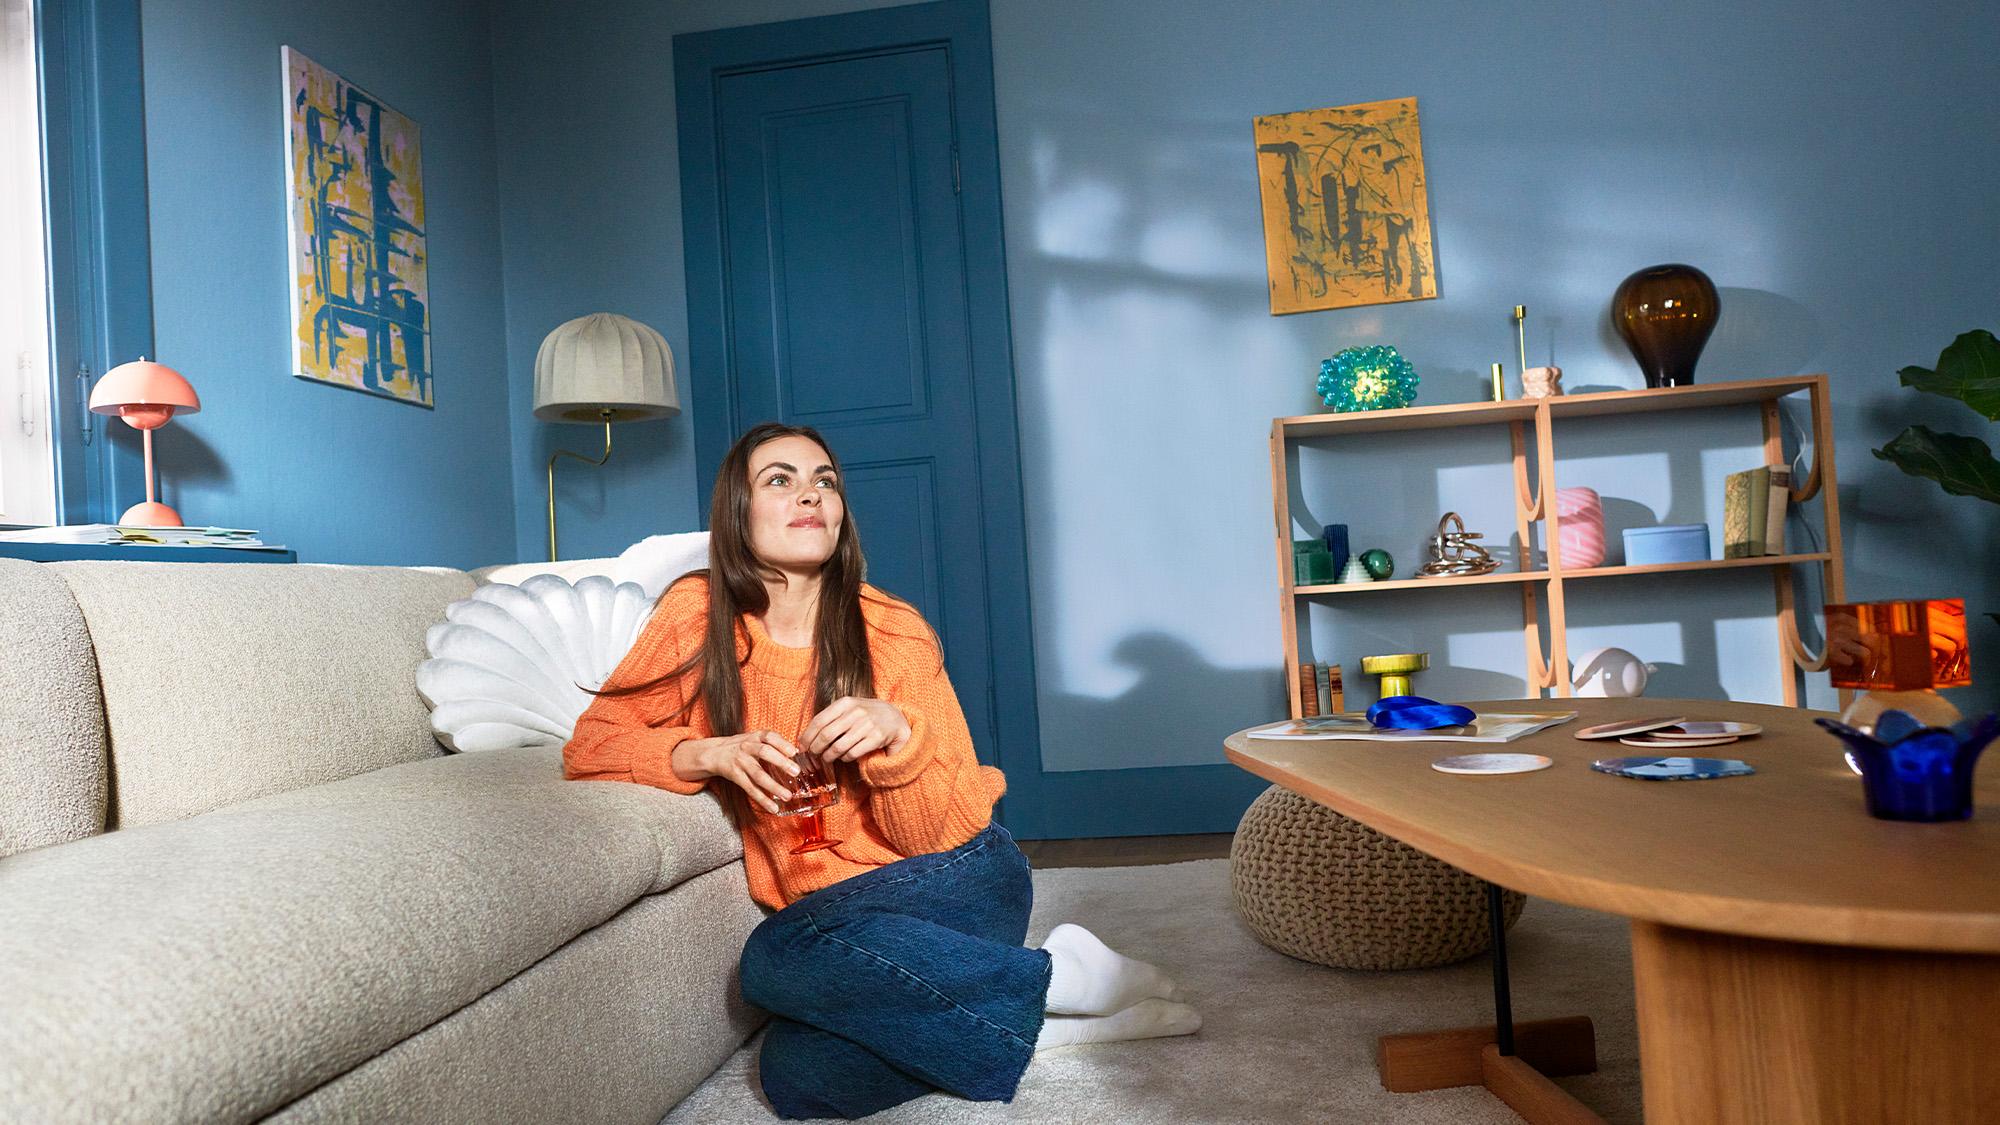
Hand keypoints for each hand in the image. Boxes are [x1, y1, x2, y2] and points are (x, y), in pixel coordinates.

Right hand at [672, 730, 804, 813]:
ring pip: (758, 775)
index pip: (769, 736)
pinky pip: (750, 789)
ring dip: (773, 786)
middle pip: (764, 753)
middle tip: (796, 771)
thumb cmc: (742, 746)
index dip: (782, 743)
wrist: (714, 753)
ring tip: (787, 796)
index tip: (794, 752)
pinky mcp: (736, 776)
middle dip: (780, 762)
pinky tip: (773, 808)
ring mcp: (740, 762)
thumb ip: (773, 743)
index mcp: (754, 736)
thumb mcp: (754, 738)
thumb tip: (798, 754)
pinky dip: (762, 799)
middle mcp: (747, 748)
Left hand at [801, 697, 910, 763]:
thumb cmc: (867, 715)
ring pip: (838, 747)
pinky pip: (852, 753)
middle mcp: (856, 712)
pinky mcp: (876, 738)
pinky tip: (843, 757)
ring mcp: (867, 725)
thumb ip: (831, 717)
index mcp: (846, 703)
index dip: (807, 736)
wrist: (896, 718)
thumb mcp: (850, 708)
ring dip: (828, 756)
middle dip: (816, 748)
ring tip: (826, 758)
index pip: (819, 720)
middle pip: (826, 735)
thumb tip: (807, 736)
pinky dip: (844, 758)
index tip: (802, 746)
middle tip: (813, 754)